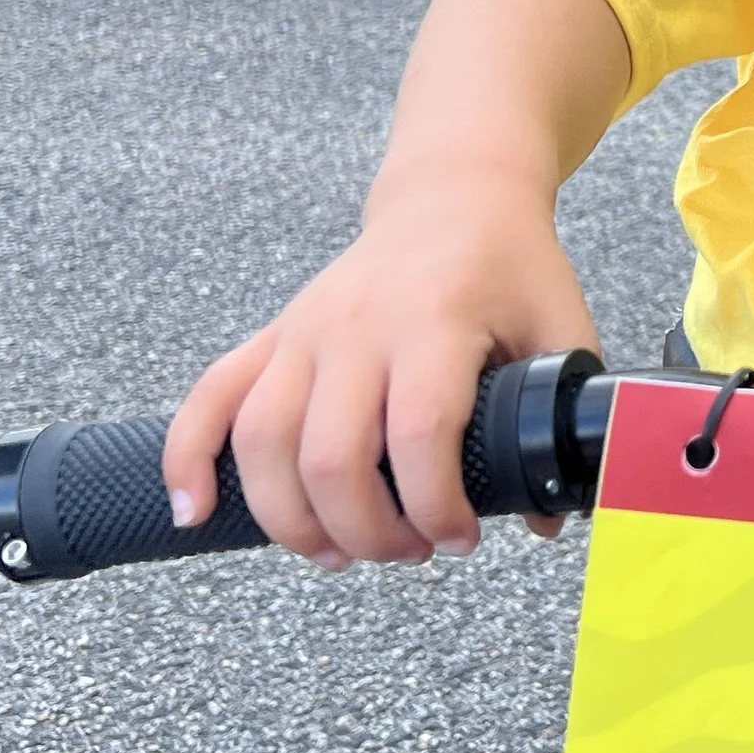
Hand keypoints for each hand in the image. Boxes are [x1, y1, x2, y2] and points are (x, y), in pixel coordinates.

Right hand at [159, 181, 599, 565]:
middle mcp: (356, 325)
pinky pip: (211, 398)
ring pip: (262, 441)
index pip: (418, 435)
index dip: (435, 508)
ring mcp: (304, 330)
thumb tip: (552, 519)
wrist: (455, 197)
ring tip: (338, 555)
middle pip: (331, 455)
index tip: (460, 539)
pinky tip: (194, 512)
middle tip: (409, 552)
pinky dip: (189, 458)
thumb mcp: (561, 329)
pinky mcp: (273, 336)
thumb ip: (564, 421)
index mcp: (433, 320)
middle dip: (367, 531)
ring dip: (292, 519)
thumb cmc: (511, 266)